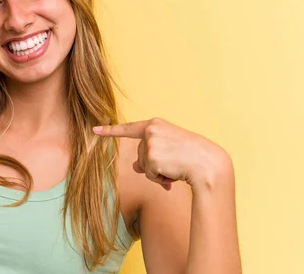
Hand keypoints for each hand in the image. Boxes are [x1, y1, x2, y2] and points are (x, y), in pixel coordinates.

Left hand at [93, 117, 230, 189]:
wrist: (208, 164)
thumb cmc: (192, 157)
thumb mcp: (169, 150)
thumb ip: (150, 154)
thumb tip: (135, 167)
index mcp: (156, 124)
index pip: (129, 128)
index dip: (110, 131)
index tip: (95, 130)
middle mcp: (151, 130)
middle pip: (139, 154)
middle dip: (152, 164)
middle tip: (173, 164)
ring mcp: (150, 143)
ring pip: (143, 166)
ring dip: (157, 172)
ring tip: (175, 168)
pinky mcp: (152, 157)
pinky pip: (148, 174)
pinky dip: (160, 179)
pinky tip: (173, 174)